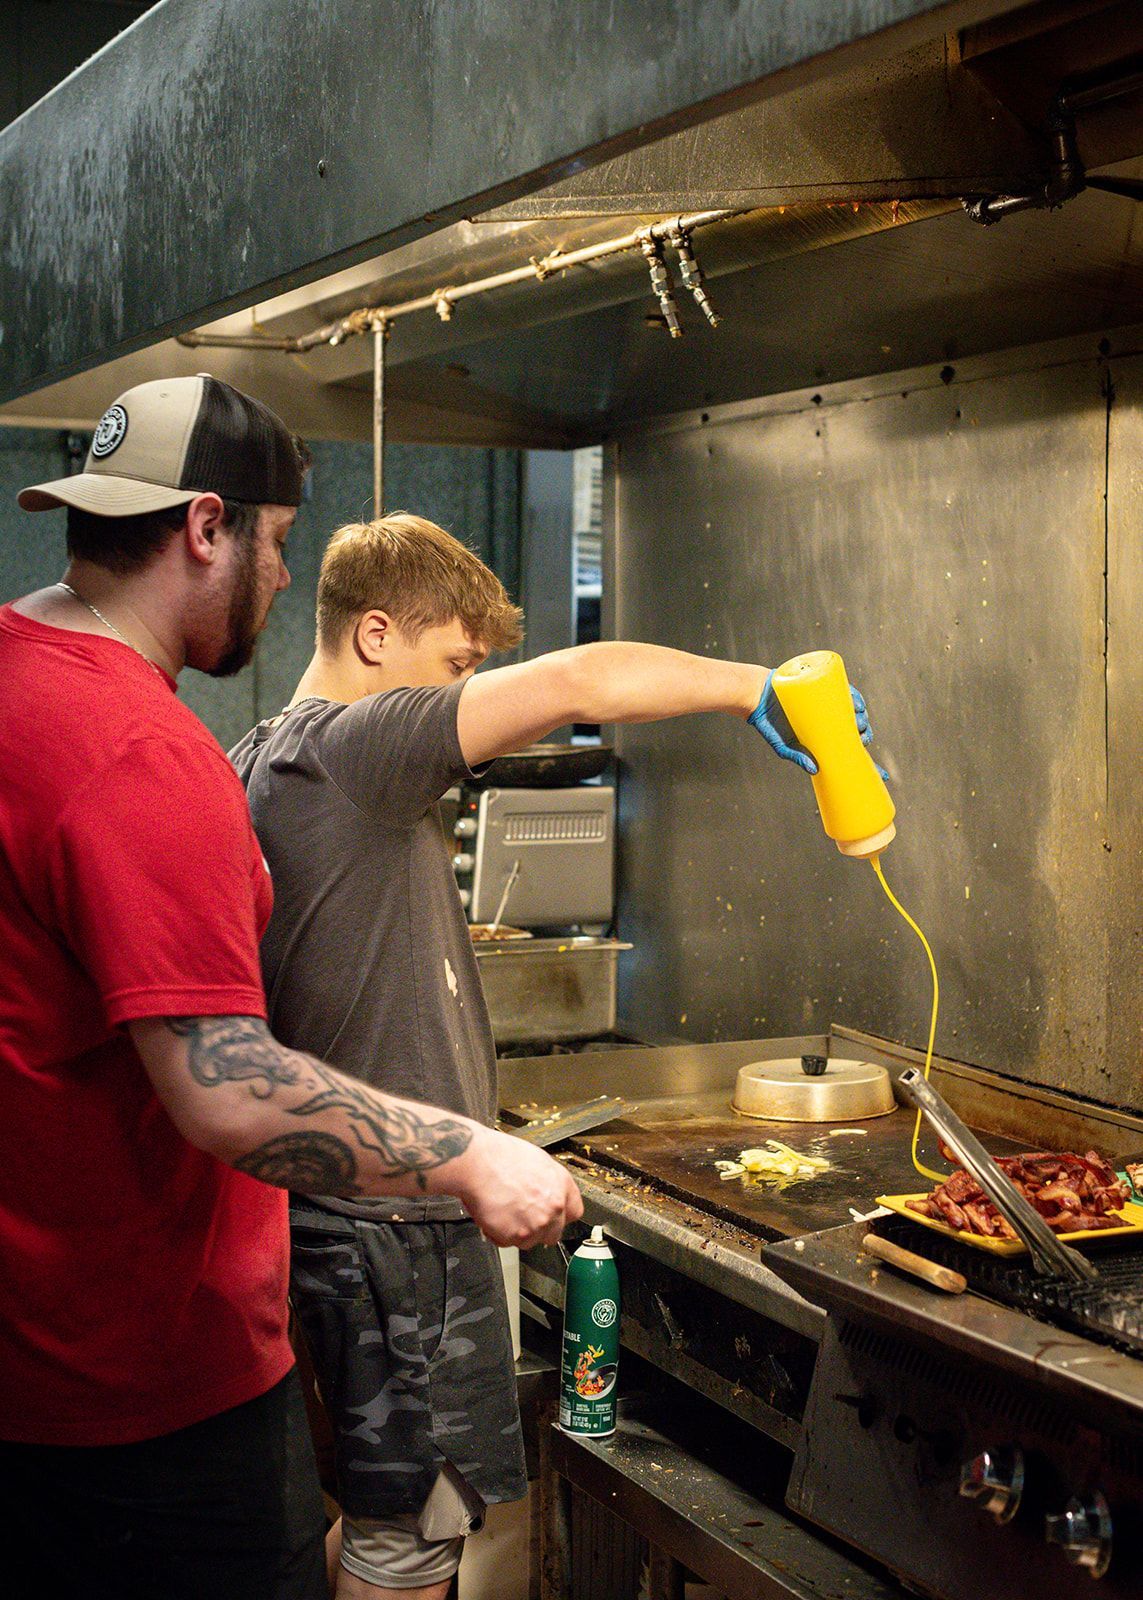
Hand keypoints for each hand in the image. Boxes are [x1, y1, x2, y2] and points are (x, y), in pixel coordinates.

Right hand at [453, 1126, 583, 1247]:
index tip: (550, 1215)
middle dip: (538, 1228)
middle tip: (521, 1215)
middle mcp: (553, 1208)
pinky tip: (493, 1215)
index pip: (574, 1213)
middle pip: (553, 1233)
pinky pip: (508, 1243)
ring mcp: (536, 1224)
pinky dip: (498, 1234)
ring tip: (503, 1210)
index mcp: (561, 1186)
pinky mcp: (515, 1236)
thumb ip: (549, 1183)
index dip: (559, 1215)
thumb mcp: (537, 1161)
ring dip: (517, 1232)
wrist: (478, 1163)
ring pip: (530, 1241)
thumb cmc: (501, 1156)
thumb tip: (547, 1193)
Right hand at [748, 669, 886, 777]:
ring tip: (860, 724)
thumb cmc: (769, 723)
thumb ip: (798, 757)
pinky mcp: (824, 688)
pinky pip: (846, 693)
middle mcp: (831, 723)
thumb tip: (815, 769)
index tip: (885, 776)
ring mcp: (829, 705)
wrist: (757, 695)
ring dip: (864, 719)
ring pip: (856, 713)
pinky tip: (858, 706)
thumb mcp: (783, 745)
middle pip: (858, 732)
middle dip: (866, 736)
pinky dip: (856, 699)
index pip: (852, 753)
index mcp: (825, 740)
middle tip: (862, 739)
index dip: (870, 764)